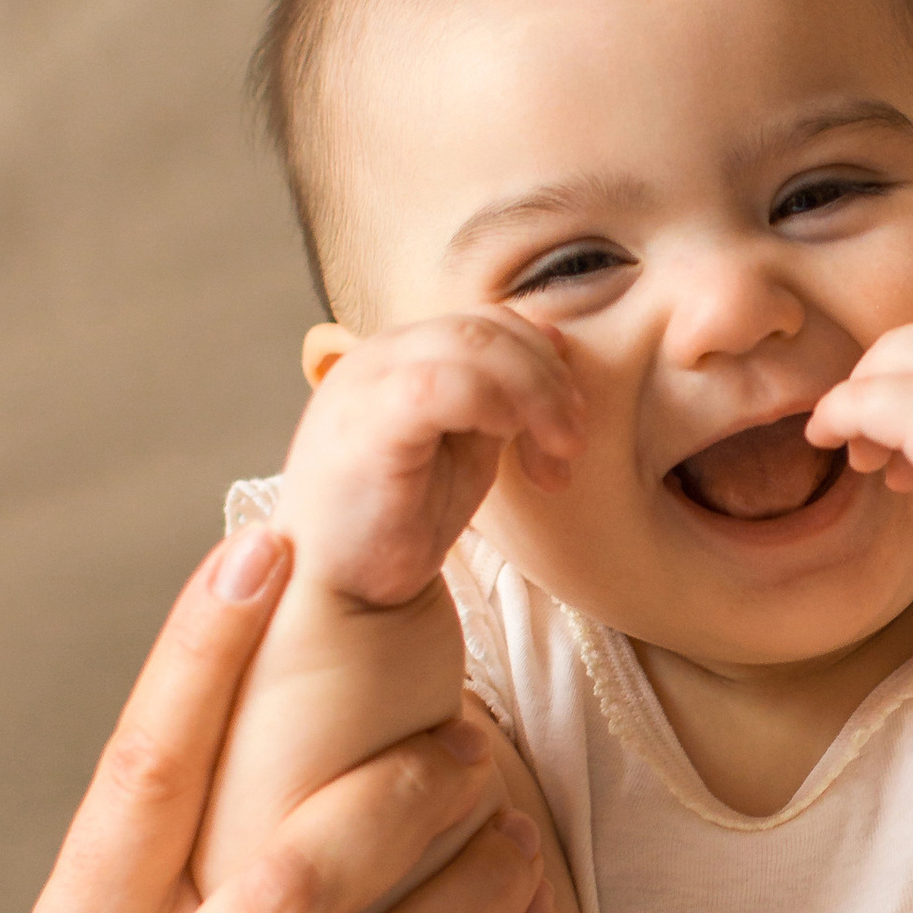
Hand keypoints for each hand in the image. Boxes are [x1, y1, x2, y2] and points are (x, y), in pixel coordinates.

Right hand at [14, 525, 564, 912]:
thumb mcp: (161, 873)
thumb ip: (199, 759)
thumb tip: (266, 548)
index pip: (142, 773)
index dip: (199, 653)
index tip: (270, 551)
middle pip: (295, 884)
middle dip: (406, 794)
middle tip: (472, 748)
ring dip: (480, 888)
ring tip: (519, 834)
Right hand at [282, 315, 580, 609]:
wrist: (341, 588)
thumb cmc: (403, 520)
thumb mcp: (466, 445)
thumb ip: (501, 398)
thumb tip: (555, 349)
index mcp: (404, 355)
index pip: (490, 324)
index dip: (545, 363)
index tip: (570, 425)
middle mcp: (380, 355)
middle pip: (488, 328)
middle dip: (550, 380)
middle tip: (572, 442)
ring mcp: (367, 383)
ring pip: (472, 344)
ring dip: (535, 393)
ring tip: (555, 453)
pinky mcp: (365, 423)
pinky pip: (440, 385)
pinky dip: (492, 404)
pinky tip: (508, 441)